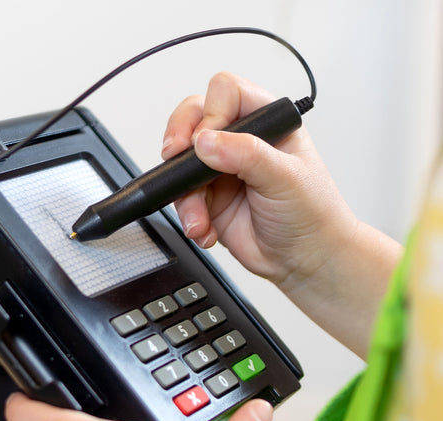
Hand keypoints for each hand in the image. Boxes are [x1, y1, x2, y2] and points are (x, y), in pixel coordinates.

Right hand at [163, 72, 355, 286]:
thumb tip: (206, 141)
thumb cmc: (312, 214)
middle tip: (175, 158)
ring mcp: (221, 172)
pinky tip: (206, 229)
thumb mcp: (285, 177)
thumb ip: (247, 154)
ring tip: (201, 217)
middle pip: (193, 119)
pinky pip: (182, 200)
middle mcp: (241, 142)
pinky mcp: (208, 201)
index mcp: (267, 123)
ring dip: (185, 194)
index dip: (211, 113)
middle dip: (180, 141)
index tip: (207, 142)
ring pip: (181, 165)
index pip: (226, 94)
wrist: (304, 260)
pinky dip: (188, 217)